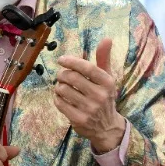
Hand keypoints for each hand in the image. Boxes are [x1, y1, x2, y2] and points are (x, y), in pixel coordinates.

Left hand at [55, 38, 125, 154]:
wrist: (107, 127)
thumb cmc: (104, 97)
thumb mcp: (107, 78)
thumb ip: (104, 58)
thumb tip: (107, 38)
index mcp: (107, 82)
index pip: (86, 67)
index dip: (71, 61)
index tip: (61, 60)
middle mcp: (100, 95)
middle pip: (71, 77)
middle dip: (62, 74)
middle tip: (61, 75)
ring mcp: (89, 109)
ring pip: (63, 90)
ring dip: (58, 86)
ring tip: (61, 87)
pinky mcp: (79, 119)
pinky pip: (60, 103)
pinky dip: (57, 98)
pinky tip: (61, 98)